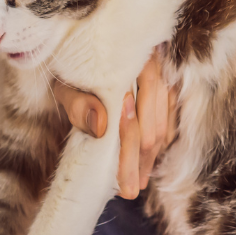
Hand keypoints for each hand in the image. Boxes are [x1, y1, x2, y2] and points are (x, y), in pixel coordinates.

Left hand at [53, 46, 177, 197]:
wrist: (76, 44)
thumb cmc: (70, 68)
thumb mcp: (66, 84)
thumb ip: (80, 104)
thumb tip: (102, 128)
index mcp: (128, 66)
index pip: (134, 120)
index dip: (129, 157)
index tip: (124, 186)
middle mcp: (150, 68)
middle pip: (152, 127)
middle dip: (141, 162)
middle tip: (130, 191)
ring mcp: (160, 75)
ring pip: (163, 124)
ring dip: (151, 156)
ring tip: (139, 180)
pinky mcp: (163, 82)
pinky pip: (169, 116)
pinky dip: (160, 139)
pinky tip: (149, 158)